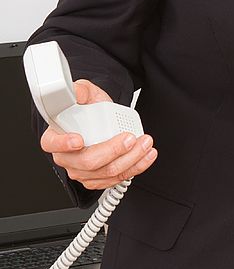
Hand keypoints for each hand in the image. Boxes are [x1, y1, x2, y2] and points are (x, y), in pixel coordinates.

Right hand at [40, 79, 157, 189]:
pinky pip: (117, 178)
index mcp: (56, 136)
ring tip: (145, 143)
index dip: (64, 144)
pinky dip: (136, 167)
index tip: (79, 139)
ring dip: (131, 159)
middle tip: (130, 138)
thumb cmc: (90, 107)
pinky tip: (146, 155)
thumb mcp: (85, 92)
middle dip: (113, 150)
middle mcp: (67, 157)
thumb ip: (80, 90)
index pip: (52, 143)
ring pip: (106, 172)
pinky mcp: (99, 178)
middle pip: (87, 161)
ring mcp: (83, 170)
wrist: (106, 115)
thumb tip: (77, 91)